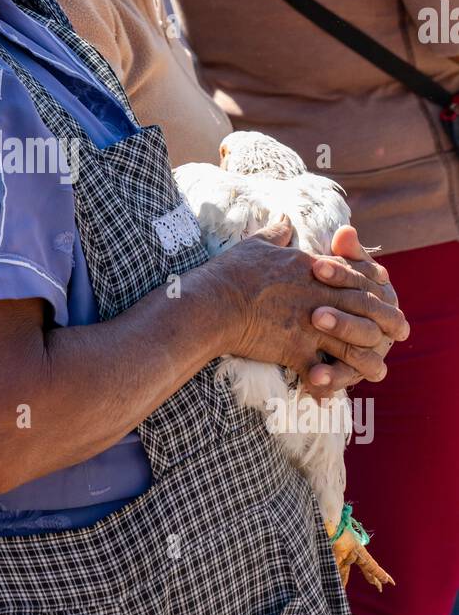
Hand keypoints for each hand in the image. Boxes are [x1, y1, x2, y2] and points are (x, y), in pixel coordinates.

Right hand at [212, 218, 408, 396]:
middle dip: (386, 321)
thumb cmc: (231, 273)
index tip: (387, 293)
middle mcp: (318, 297)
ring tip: (378, 370)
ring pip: (352, 343)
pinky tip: (334, 393)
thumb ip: (276, 232)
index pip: (353, 276)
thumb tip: (285, 220)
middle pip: (364, 309)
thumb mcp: (256, 243)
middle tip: (401, 332)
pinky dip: (328, 383)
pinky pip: (320, 371)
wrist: (213, 303)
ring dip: (368, 358)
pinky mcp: (296, 350)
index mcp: (312, 269)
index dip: (374, 286)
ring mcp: (310, 325)